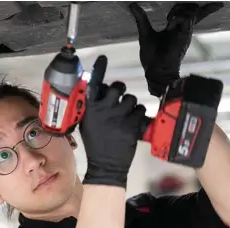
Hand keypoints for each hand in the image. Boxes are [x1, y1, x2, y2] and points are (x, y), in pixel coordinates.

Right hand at [80, 55, 146, 188]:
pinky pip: (141, 111)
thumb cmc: (96, 144)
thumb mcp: (87, 124)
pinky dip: (139, 115)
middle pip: (117, 87)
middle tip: (120, 99)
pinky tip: (134, 123)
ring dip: (131, 105)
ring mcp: (119, 117)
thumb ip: (92, 108)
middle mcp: (104, 110)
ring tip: (127, 115)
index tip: (103, 59)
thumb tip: (100, 91)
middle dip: (120, 91)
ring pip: (131, 99)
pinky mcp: (132, 125)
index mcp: (90, 109)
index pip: (94, 84)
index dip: (99, 69)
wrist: (106, 165)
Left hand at [129, 2, 222, 96]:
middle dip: (180, 7)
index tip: (219, 5)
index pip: (193, 14)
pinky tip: (169, 25)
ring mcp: (186, 31)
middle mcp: (184, 29)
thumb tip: (133, 5)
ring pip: (190, 10)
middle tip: (168, 19)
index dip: (206, 9)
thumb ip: (141, 19)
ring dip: (178, 11)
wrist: (155, 72)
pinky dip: (177, 17)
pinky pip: (187, 17)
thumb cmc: (152, 57)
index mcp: (177, 28)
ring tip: (168, 23)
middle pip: (191, 8)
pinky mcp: (185, 34)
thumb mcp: (145, 33)